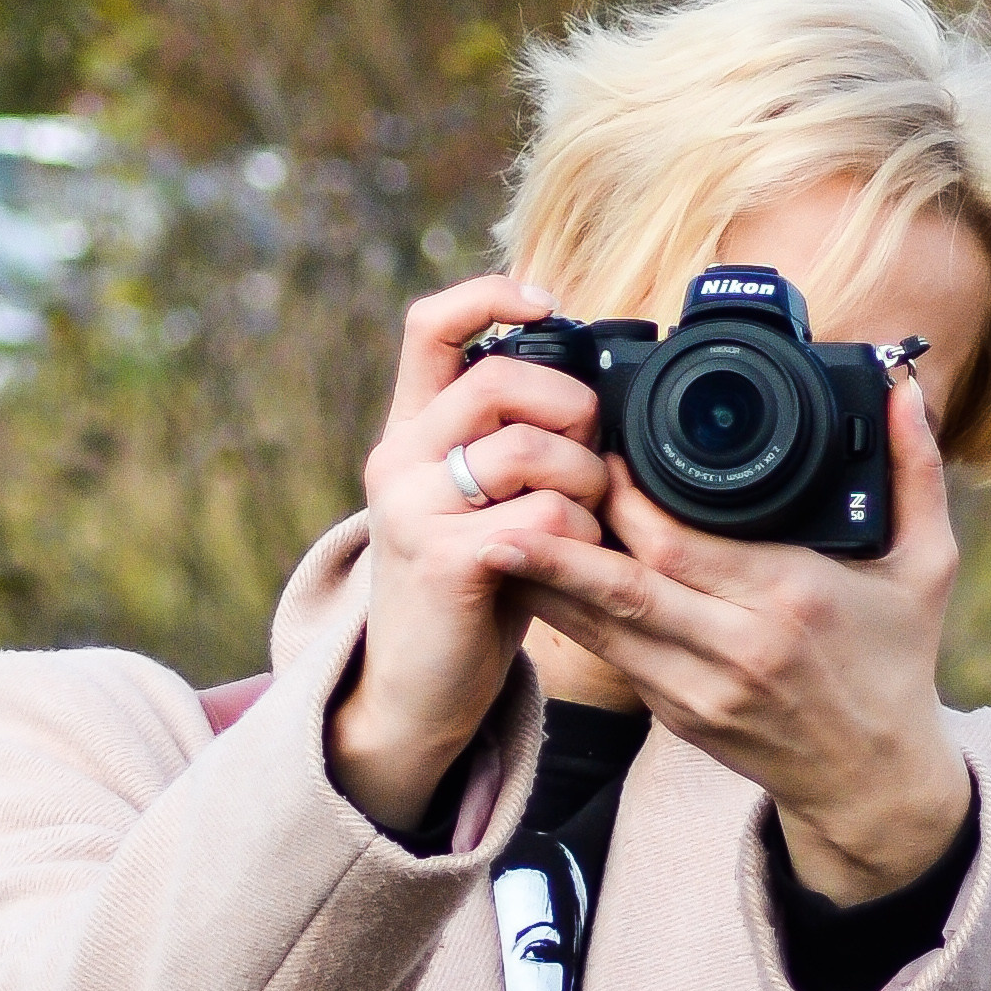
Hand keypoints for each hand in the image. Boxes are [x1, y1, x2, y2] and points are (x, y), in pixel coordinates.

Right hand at [328, 276, 608, 832]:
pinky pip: (542, 518)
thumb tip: (593, 395)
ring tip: (591, 521)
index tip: (546, 304)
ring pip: (528, 449)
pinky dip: (581, 536)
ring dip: (586, 482)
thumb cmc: (469, 594)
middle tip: (594, 458)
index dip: (489, 297)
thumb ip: (510, 444)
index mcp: (408, 433)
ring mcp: (412, 510)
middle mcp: (397, 460)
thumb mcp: (478, 503)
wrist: (416, 693)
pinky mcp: (443, 561)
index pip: (429, 326)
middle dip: (571, 411)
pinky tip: (579, 561)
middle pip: (499, 382)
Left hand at [497, 369, 970, 901]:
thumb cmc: (898, 667)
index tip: (597, 448)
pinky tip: (531, 576)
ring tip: (489, 526)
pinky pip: (607, 656)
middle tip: (516, 477)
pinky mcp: (674, 716)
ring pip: (598, 626)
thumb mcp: (928, 567)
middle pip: (624, 584)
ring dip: (543, 578)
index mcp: (793, 602)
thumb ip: (916, 471)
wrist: (873, 786)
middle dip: (563, 533)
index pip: (683, 545)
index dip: (627, 499)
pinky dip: (566, 616)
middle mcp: (738, 651)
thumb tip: (904, 384)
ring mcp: (699, 691)